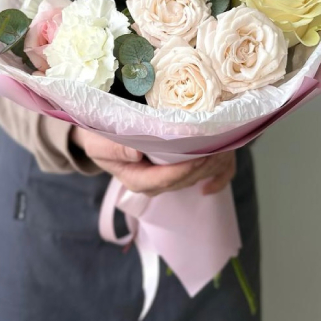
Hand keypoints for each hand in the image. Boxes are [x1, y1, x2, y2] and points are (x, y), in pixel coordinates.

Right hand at [70, 126, 235, 197]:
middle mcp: (153, 182)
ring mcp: (164, 178)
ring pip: (193, 178)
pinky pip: (198, 176)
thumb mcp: (97, 143)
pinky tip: (222, 165)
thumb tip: (136, 153)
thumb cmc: (98, 140)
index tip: (197, 156)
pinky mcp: (173, 170)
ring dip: (209, 166)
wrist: (100, 139)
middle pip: (182, 180)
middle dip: (200, 166)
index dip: (181, 170)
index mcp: (135, 179)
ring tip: (222, 147)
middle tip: (216, 147)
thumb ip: (113, 149)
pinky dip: (214, 174)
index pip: (162, 180)